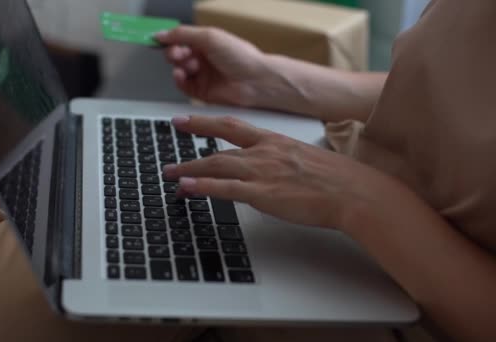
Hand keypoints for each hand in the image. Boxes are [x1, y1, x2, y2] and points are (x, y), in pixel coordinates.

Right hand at [155, 26, 270, 106]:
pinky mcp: (202, 92)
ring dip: (178, 66)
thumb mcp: (209, 37)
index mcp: (206, 42)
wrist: (255, 81)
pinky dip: (179, 80)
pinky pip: (184, 86)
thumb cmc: (240, 56)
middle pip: (177, 55)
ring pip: (179, 70)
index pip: (181, 39)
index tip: (157, 40)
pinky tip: (180, 75)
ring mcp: (203, 75)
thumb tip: (161, 34)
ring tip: (184, 65)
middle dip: (174, 53)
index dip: (169, 40)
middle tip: (176, 54)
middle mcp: (204, 58)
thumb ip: (182, 34)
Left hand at [164, 116, 387, 229]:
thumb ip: (281, 161)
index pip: (231, 125)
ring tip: (169, 176)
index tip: (185, 120)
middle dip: (189, 148)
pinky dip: (202, 187)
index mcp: (274, 141)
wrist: (353, 191)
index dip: (204, 122)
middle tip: (169, 153)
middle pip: (217, 146)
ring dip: (188, 170)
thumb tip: (269, 170)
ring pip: (215, 165)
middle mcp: (264, 152)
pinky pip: (224, 188)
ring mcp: (262, 172)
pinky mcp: (263, 193)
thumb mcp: (304, 159)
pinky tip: (185, 188)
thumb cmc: (336, 179)